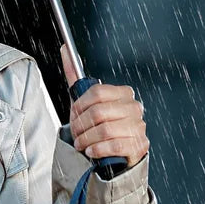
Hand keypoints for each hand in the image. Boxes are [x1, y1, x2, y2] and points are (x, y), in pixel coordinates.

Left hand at [61, 45, 148, 168]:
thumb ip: (75, 76)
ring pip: (105, 130)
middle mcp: (134, 108)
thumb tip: (64, 49)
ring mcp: (138, 127)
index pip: (97, 92)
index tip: (73, 115)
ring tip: (82, 144)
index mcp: (123, 93)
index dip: (80, 106)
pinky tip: (92, 151)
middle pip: (98, 113)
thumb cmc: (99, 125)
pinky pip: (114, 145)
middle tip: (76, 133)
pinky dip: (98, 150)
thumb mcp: (86, 101)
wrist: (114, 154)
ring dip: (87, 140)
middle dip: (81, 126)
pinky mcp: (139, 145)